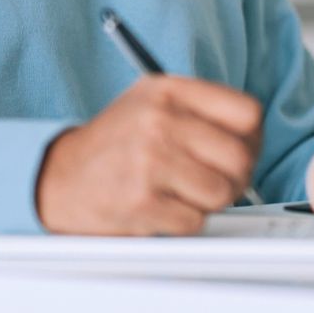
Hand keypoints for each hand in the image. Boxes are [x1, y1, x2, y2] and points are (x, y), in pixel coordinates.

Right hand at [36, 74, 262, 234]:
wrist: (57, 177)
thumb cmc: (115, 142)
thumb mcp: (152, 102)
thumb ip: (202, 110)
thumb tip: (256, 137)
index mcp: (168, 90)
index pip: (247, 113)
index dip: (253, 138)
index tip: (242, 149)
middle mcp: (159, 120)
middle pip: (240, 157)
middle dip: (235, 177)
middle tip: (216, 181)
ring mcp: (150, 160)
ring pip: (222, 192)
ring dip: (209, 202)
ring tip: (183, 193)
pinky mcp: (141, 201)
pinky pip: (195, 221)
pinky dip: (184, 222)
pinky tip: (163, 208)